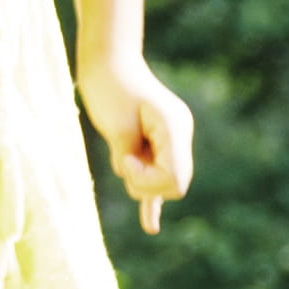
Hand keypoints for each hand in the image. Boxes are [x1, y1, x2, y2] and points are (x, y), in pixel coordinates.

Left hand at [78, 50, 194, 233]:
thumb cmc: (109, 86)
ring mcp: (170, 140)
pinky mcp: (155, 144)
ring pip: (160, 182)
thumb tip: (135, 184)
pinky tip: (149, 226)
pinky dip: (152, 200)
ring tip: (122, 151)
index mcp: (175, 128)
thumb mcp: (116, 124)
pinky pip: (157, 179)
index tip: (125, 160)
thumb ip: (129, 156)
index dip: (147, 179)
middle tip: (123, 158)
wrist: (108, 62)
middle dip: (144, 183)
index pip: (174, 177)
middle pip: (173, 185)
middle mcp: (179, 135)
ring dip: (137, 178)